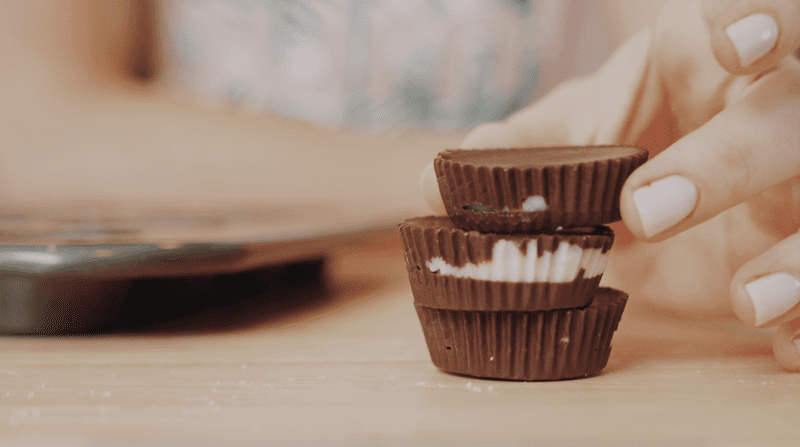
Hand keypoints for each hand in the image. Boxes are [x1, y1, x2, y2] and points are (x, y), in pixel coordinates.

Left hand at [421, 0, 799, 369]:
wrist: (670, 190)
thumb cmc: (625, 139)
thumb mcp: (573, 136)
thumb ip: (520, 149)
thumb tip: (434, 182)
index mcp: (716, 61)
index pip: (765, 17)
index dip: (760, 20)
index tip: (733, 43)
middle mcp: (775, 116)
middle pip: (791, 122)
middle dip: (729, 161)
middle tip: (644, 208)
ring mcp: (799, 191)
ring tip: (749, 299)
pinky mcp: (797, 252)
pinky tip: (783, 349)